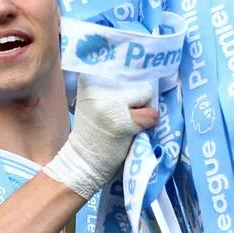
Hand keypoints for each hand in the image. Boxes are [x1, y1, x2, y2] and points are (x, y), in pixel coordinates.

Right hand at [43, 76, 158, 199]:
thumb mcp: (97, 101)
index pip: (127, 70)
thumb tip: (150, 77)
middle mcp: (99, 85)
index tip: (120, 102)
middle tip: (119, 118)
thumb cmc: (95, 132)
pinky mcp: (123, 122)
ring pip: (147, 95)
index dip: (130, 88)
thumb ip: (115, 87)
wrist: (82, 162)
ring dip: (142, 113)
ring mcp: (111, 103)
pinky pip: (152, 116)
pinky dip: (148, 125)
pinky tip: (129, 133)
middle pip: (139, 82)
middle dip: (137, 101)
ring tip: (123, 126)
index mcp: (90, 78)